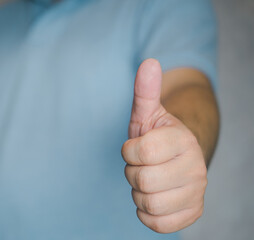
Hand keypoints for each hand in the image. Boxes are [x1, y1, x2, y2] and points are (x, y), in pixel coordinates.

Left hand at [121, 59, 207, 232]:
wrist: (175, 158)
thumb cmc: (156, 136)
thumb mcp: (147, 113)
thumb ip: (145, 91)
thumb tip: (148, 62)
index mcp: (183, 139)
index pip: (139, 151)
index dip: (129, 151)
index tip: (136, 147)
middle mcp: (196, 167)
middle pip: (142, 180)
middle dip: (132, 173)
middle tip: (142, 165)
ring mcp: (197, 192)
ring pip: (147, 203)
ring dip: (138, 192)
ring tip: (148, 179)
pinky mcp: (192, 213)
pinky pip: (158, 224)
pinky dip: (146, 214)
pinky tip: (153, 197)